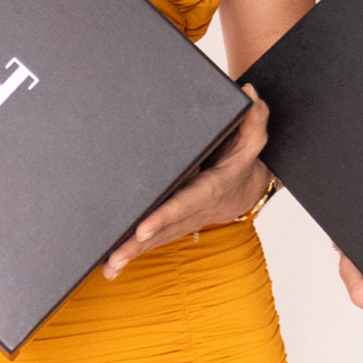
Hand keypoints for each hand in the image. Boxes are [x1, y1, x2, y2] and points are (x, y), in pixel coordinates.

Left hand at [103, 90, 271, 279]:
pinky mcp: (174, 225)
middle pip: (163, 229)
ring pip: (156, 240)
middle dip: (138, 245)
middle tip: (114, 256)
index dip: (163, 217)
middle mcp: (193, 210)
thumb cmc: (242, 161)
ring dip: (132, 255)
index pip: (183, 204)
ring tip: (109, 267)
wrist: (245, 188)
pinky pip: (153, 242)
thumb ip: (254, 118)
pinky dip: (134, 256)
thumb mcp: (253, 139)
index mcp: (209, 189)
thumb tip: (249, 94)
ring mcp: (183, 221)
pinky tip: (111, 269)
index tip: (141, 228)